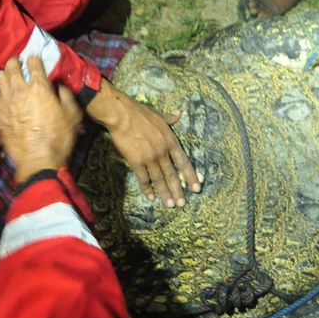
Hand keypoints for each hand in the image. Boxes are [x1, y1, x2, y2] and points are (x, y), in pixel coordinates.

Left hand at [0, 56, 81, 183]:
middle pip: (12, 66)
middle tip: (18, 63)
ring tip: (8, 79)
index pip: (33, 62)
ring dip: (5, 76)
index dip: (34, 59)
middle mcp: (20, 90)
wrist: (38, 159)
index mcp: (40, 87)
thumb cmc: (59, 139)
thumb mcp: (73, 115)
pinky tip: (3, 100)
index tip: (35, 60)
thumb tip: (59, 87)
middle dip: (15, 62)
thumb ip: (66, 96)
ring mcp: (6, 102)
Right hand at [87, 81, 199, 207]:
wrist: (121, 115)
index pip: (183, 162)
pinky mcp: (136, 162)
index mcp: (170, 140)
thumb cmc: (139, 112)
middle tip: (182, 204)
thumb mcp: (158, 114)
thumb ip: (169, 118)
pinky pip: (143, 178)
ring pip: (159, 179)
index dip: (190, 176)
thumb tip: (178, 113)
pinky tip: (151, 197)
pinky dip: (147, 189)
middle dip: (178, 190)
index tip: (196, 188)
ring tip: (170, 205)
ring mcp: (150, 158)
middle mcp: (162, 151)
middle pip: (172, 174)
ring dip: (165, 193)